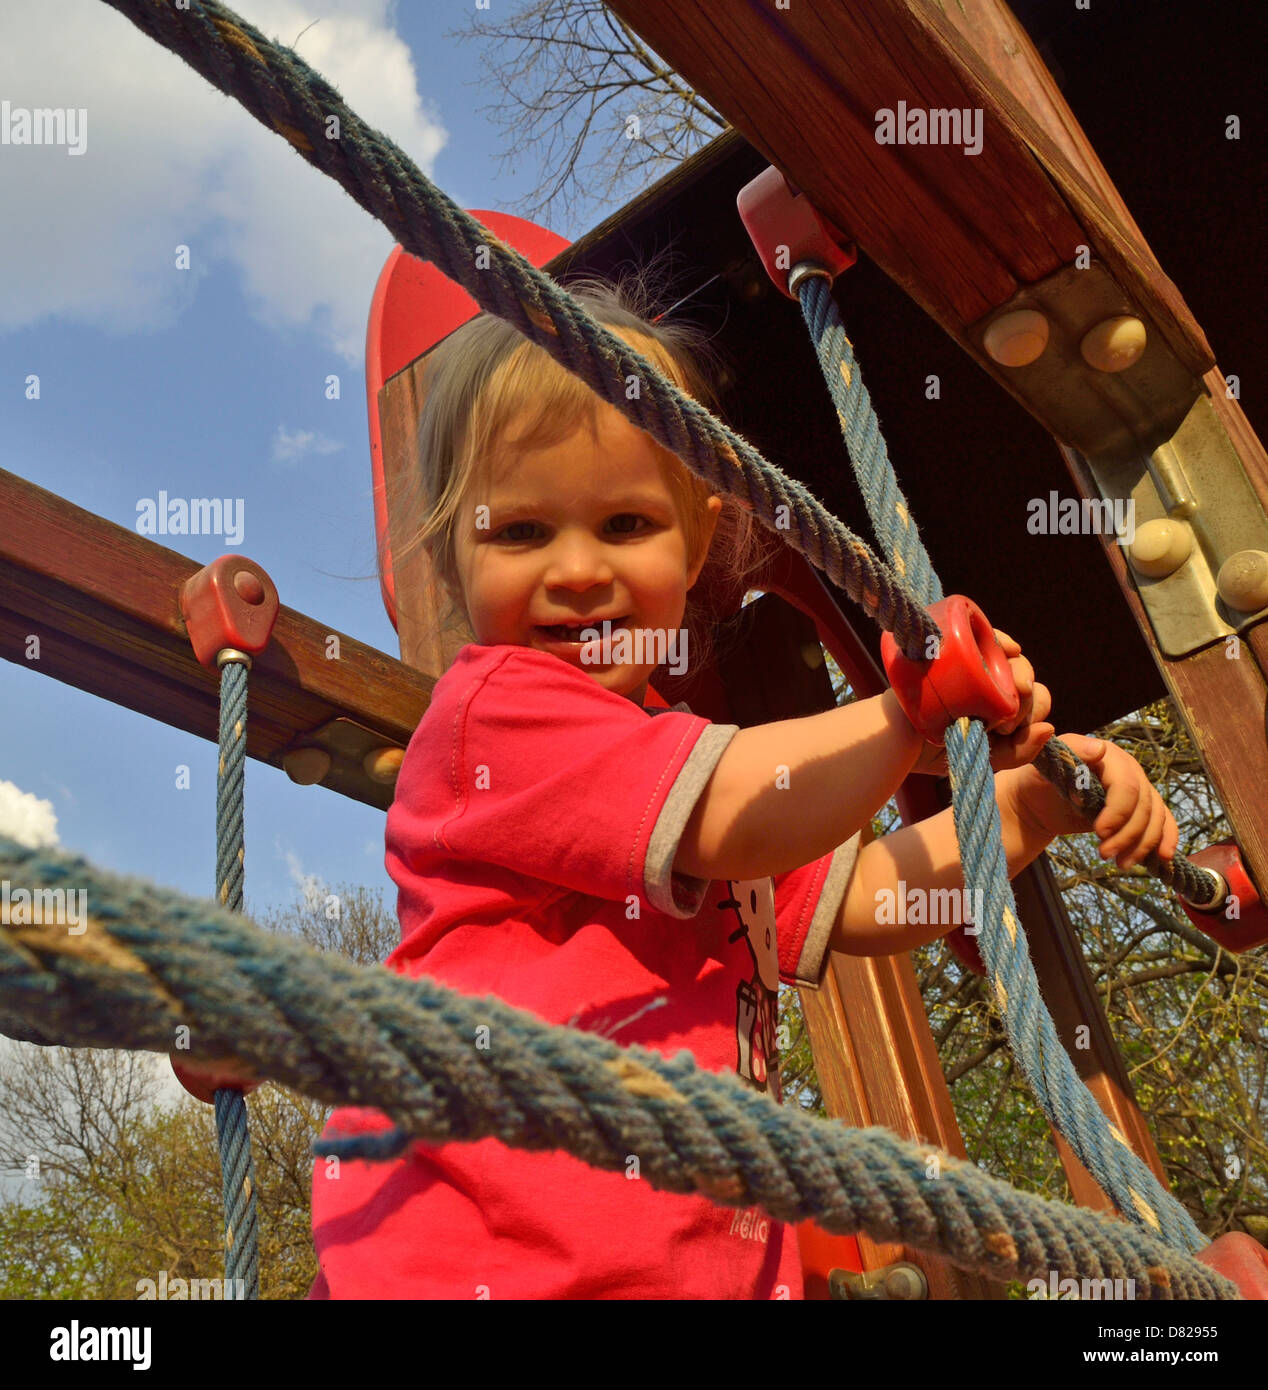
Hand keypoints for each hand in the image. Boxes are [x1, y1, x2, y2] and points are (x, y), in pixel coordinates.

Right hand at [910, 629, 1054, 775]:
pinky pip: (989, 635)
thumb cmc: (935, 750)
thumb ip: (1020, 752)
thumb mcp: (985, 759)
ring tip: (1000, 693)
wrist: (895, 738)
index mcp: (1000, 706)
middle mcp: (992, 683)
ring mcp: (976, 665)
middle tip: (1002, 718)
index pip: (1035, 700)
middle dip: (1026, 698)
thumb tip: (1050, 727)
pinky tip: (1009, 649)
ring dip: (1019, 673)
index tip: (1007, 730)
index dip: (1032, 711)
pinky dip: (1003, 639)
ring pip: (1015, 660)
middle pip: (1027, 678)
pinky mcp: (958, 648)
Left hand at [1007, 731, 1178, 868]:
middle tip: (1104, 854)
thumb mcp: (1046, 764)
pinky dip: (1166, 839)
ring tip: (1120, 863)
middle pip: (1143, 806)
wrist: (1040, 799)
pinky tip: (1163, 857)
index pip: (1126, 785)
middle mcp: (1129, 770)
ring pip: (1155, 818)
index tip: (1100, 832)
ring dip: (1142, 845)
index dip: (1118, 811)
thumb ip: (1071, 751)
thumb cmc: (1039, 779)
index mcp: (1109, 756)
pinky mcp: (1142, 807)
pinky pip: (1163, 821)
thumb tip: (1099, 749)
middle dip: (1127, 835)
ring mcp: (1139, 788)